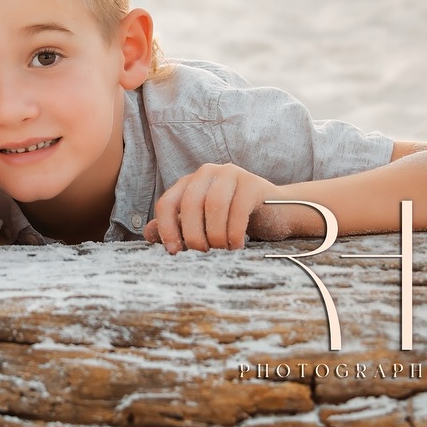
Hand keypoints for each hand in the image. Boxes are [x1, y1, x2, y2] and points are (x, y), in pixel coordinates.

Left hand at [144, 163, 281, 253]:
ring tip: (221, 251)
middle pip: (189, 203)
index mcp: (188, 183)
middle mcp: (206, 173)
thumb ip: (176, 227)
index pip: (167, 203)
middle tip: (203, 253)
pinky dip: (234, 232)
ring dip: (214, 234)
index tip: (174, 252)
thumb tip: (149, 235)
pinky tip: (236, 246)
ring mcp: (230, 174)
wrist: (277, 213)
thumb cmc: (233, 221)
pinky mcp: (252, 183)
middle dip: (193, 234)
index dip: (166, 229)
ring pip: (213, 205)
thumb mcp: (202, 224)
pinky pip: (238, 208)